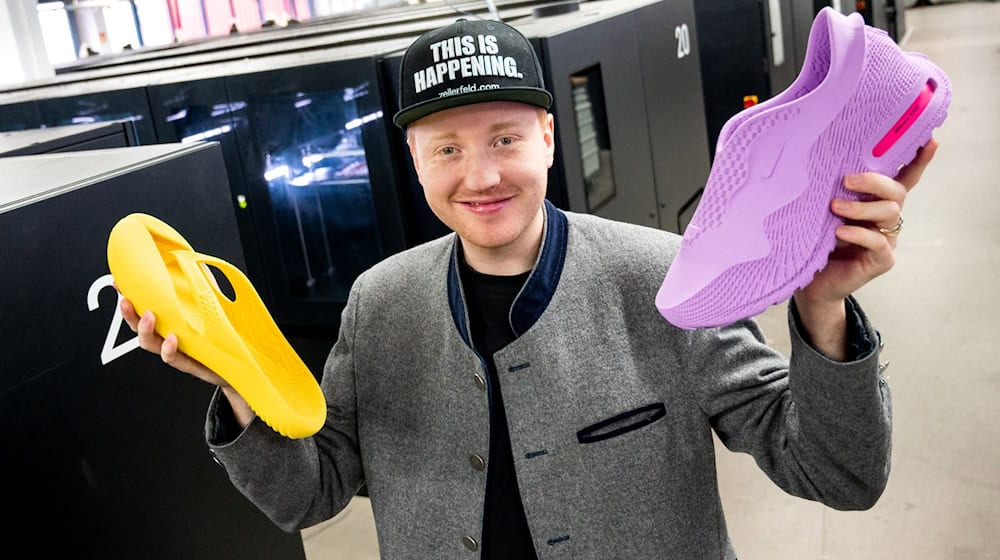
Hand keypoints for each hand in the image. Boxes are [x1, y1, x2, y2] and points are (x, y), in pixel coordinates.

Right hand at [119, 292, 254, 424]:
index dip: (129, 296)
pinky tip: (173, 339)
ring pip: (151, 344)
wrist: (242, 360)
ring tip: (150, 317)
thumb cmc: (224, 331)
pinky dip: (169, 349)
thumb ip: (201, 280)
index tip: (119, 283)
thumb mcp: (212, 300)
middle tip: (127, 302)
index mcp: (171, 320)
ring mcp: (178, 350)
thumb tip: (190, 259)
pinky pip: (174, 359)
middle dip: (129, 314)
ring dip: (145, 330)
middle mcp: (170, 335)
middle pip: (139, 326)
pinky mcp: (190, 363)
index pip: (143, 307)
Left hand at [793, 139, 937, 357]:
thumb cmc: (817, 241)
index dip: (919, 160)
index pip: (904, 178)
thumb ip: (836, 192)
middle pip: (896, 191)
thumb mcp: (824, 211)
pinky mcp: (881, 260)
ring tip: (834, 207)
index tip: (930, 140)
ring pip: (889, 213)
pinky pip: (878, 242)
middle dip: (874, 182)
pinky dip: (858, 234)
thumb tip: (830, 166)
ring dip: (860, 207)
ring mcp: (887, 239)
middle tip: (846, 180)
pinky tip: (839, 232)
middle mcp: (886, 218)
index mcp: (876, 202)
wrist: (811, 283)